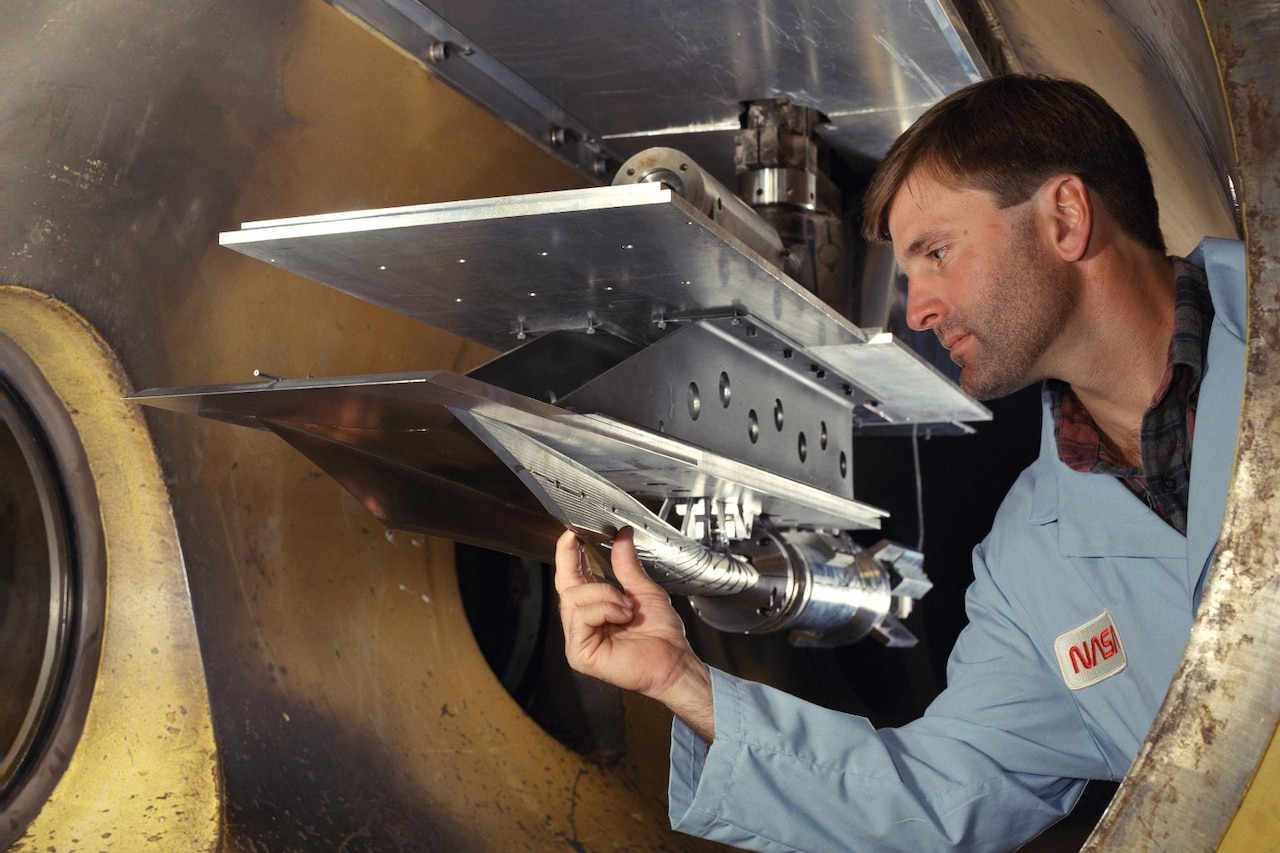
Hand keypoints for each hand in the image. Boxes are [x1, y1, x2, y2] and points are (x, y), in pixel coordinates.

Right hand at [554, 527, 714, 740]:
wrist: (674, 662)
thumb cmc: (662, 635)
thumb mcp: (644, 590)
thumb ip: (627, 564)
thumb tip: (622, 536)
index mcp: (594, 607)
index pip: (571, 576)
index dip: (568, 554)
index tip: (573, 533)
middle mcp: (582, 622)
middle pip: (566, 584)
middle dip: (581, 567)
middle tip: (595, 554)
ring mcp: (578, 638)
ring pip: (574, 598)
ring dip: (606, 595)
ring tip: (628, 608)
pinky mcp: (579, 653)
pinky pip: (582, 617)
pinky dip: (605, 610)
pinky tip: (622, 617)